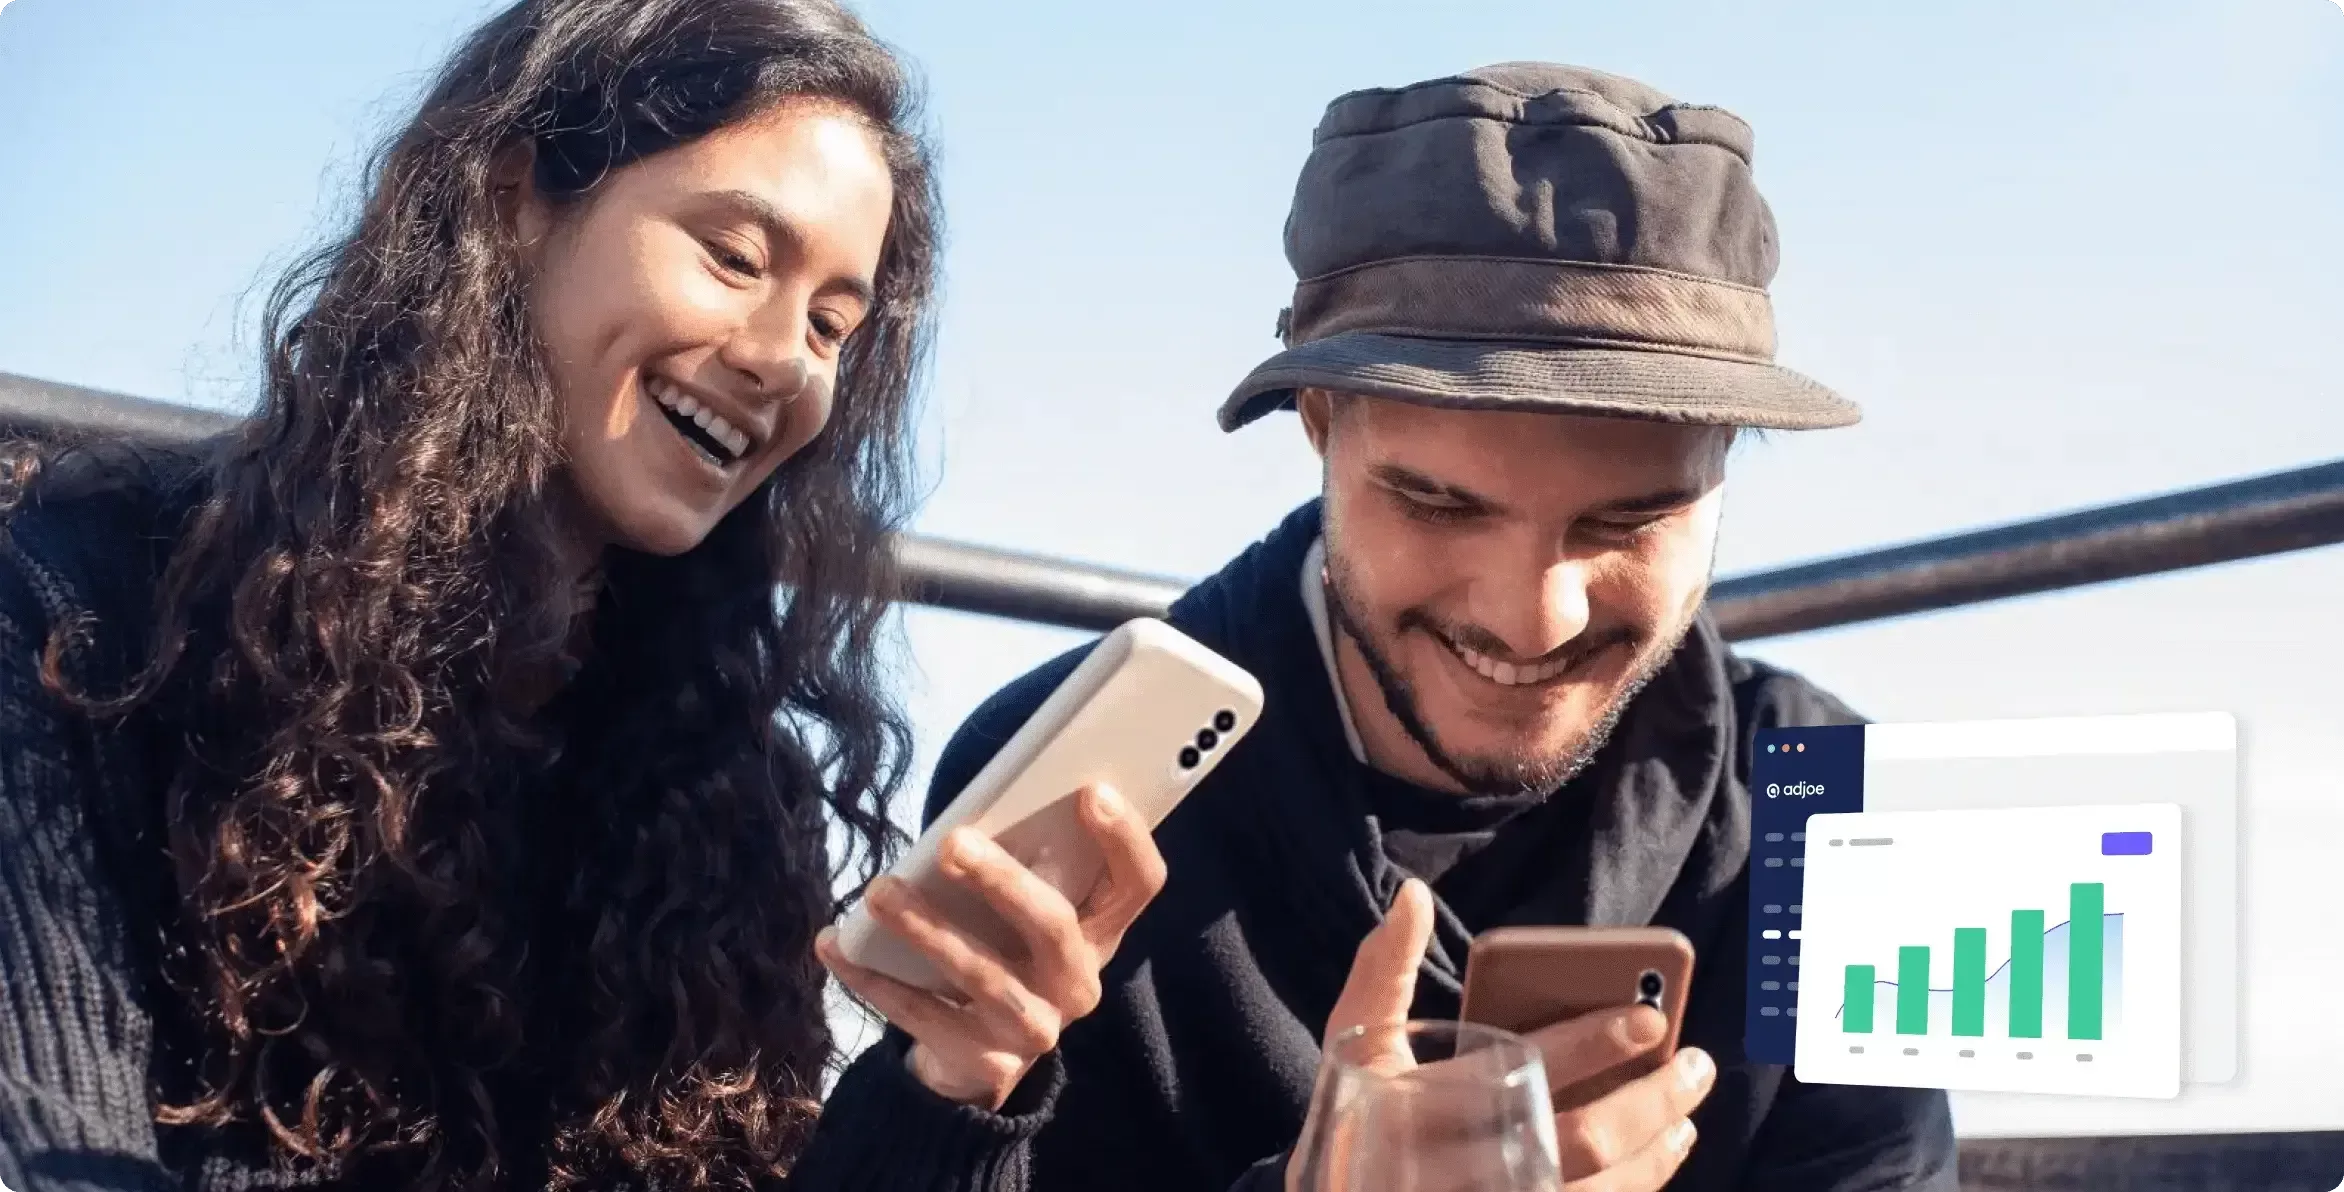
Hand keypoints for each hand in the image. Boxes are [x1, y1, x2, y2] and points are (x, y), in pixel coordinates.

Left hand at [816, 784, 1166, 1109]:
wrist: (981, 1059)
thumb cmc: (1005, 952)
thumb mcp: (1030, 915)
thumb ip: (1027, 868)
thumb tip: (975, 814)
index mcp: (1101, 931)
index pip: (1138, 882)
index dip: (1124, 838)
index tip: (1092, 791)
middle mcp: (1077, 981)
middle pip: (1053, 926)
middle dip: (1003, 881)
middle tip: (951, 843)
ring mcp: (1033, 1027)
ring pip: (981, 973)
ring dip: (925, 928)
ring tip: (878, 892)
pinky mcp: (983, 1061)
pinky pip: (923, 1015)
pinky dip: (874, 978)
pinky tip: (837, 944)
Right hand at [1287, 880, 1715, 1191]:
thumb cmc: (1355, 1111)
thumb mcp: (1356, 1040)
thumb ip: (1385, 968)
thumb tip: (1415, 895)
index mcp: (1422, 1107)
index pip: (1523, 1070)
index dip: (1594, 1043)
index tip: (1649, 1016)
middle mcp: (1462, 1170)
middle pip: (1579, 1138)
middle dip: (1648, 1100)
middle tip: (1695, 1063)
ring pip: (1598, 1191)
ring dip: (1655, 1151)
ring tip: (1686, 1109)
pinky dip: (1638, 1188)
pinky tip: (1660, 1154)